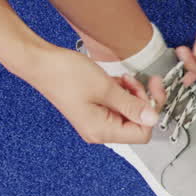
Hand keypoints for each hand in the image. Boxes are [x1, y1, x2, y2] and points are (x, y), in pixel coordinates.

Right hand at [18, 45, 167, 144]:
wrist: (41, 62)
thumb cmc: (65, 74)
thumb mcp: (106, 88)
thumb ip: (132, 105)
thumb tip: (152, 118)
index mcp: (101, 130)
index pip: (142, 133)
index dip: (151, 111)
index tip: (154, 91)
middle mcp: (98, 130)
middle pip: (136, 122)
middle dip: (143, 100)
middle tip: (144, 81)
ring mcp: (95, 120)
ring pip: (128, 112)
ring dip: (132, 93)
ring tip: (124, 78)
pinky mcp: (94, 109)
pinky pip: (117, 105)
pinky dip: (122, 92)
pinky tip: (116, 80)